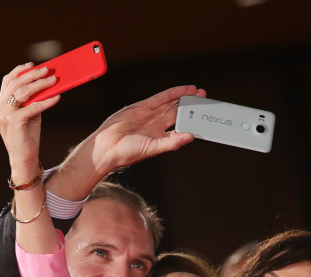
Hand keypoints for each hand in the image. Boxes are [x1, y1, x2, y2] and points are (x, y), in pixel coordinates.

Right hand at [0, 64, 60, 179]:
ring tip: (53, 80)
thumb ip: (32, 101)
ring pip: (22, 93)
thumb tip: (46, 84)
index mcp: (0, 107)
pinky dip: (45, 101)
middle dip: (33, 75)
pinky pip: (32, 107)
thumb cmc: (28, 137)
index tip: (32, 65)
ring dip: (40, 84)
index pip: (7, 82)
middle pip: (15, 84)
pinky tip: (57, 98)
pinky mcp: (13, 123)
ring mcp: (4, 116)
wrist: (25, 160)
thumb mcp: (30, 115)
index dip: (19, 71)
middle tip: (48, 70)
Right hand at [50, 85, 205, 200]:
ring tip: (198, 92)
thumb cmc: (127, 153)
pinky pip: (160, 97)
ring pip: (170, 103)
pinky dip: (172, 93)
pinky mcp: (142, 107)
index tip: (203, 118)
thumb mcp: (153, 148)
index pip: (179, 127)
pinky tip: (183, 89)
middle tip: (204, 100)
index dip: (191, 122)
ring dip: (184, 97)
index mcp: (159, 137)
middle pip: (177, 113)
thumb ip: (172, 143)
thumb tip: (190, 137)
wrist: (107, 147)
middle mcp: (156, 125)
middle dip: (190, 106)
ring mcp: (149, 115)